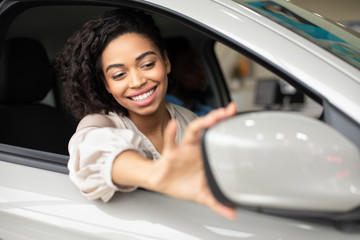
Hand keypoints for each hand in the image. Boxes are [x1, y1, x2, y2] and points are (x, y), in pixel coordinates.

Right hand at [147, 102, 236, 218]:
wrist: (162, 184)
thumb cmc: (182, 183)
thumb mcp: (202, 195)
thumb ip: (217, 203)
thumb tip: (232, 214)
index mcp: (205, 155)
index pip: (217, 137)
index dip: (227, 127)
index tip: (238, 118)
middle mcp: (195, 148)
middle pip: (207, 128)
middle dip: (217, 118)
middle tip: (227, 111)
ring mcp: (183, 148)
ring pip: (192, 131)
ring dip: (201, 123)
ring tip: (210, 118)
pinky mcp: (170, 153)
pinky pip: (170, 141)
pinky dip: (171, 132)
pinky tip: (173, 125)